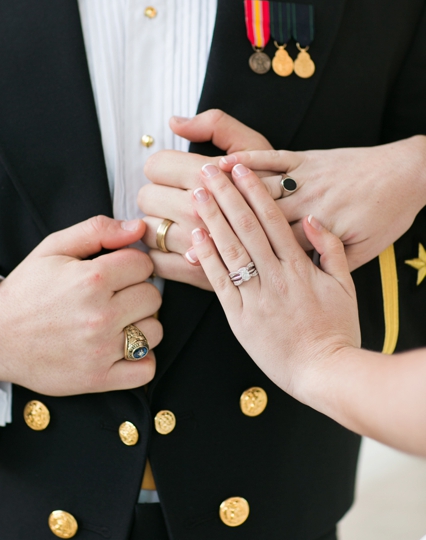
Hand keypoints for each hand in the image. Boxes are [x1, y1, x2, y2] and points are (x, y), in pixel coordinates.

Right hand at [0, 216, 162, 395]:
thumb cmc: (26, 291)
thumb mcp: (52, 249)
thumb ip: (96, 230)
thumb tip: (138, 228)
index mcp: (91, 279)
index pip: (144, 264)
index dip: (130, 265)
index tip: (114, 273)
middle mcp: (100, 314)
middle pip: (153, 296)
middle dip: (135, 292)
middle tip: (111, 297)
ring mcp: (101, 349)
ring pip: (154, 331)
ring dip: (140, 325)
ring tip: (114, 323)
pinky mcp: (99, 378)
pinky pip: (146, 368)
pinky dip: (140, 359)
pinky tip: (120, 348)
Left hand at [138, 110, 275, 289]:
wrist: (322, 225)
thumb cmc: (282, 179)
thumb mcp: (254, 143)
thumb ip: (215, 125)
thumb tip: (174, 122)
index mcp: (210, 173)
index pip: (156, 165)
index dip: (159, 168)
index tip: (169, 175)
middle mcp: (201, 209)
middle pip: (148, 197)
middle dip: (155, 197)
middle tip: (169, 199)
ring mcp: (200, 242)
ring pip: (152, 231)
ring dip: (157, 227)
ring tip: (171, 224)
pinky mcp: (206, 276)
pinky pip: (161, 265)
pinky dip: (160, 258)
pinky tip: (170, 250)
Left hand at [187, 161, 359, 399]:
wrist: (325, 370)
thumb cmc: (337, 328)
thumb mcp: (345, 285)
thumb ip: (329, 249)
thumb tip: (313, 219)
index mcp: (300, 266)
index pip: (272, 219)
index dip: (252, 192)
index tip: (238, 170)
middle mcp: (275, 276)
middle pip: (246, 227)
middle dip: (225, 195)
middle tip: (207, 171)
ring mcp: (255, 296)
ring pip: (229, 249)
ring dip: (211, 219)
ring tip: (195, 194)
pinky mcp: (239, 317)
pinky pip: (219, 282)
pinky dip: (207, 258)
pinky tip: (194, 237)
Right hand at [217, 135, 425, 270]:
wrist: (410, 175)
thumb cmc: (388, 216)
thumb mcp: (365, 251)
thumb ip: (328, 261)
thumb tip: (292, 271)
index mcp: (320, 234)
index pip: (268, 247)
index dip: (233, 251)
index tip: (199, 253)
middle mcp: (309, 206)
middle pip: (256, 216)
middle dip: (220, 215)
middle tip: (187, 214)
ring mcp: (308, 180)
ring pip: (261, 188)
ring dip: (229, 187)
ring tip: (198, 186)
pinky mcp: (310, 158)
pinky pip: (275, 157)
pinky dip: (250, 158)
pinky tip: (226, 160)